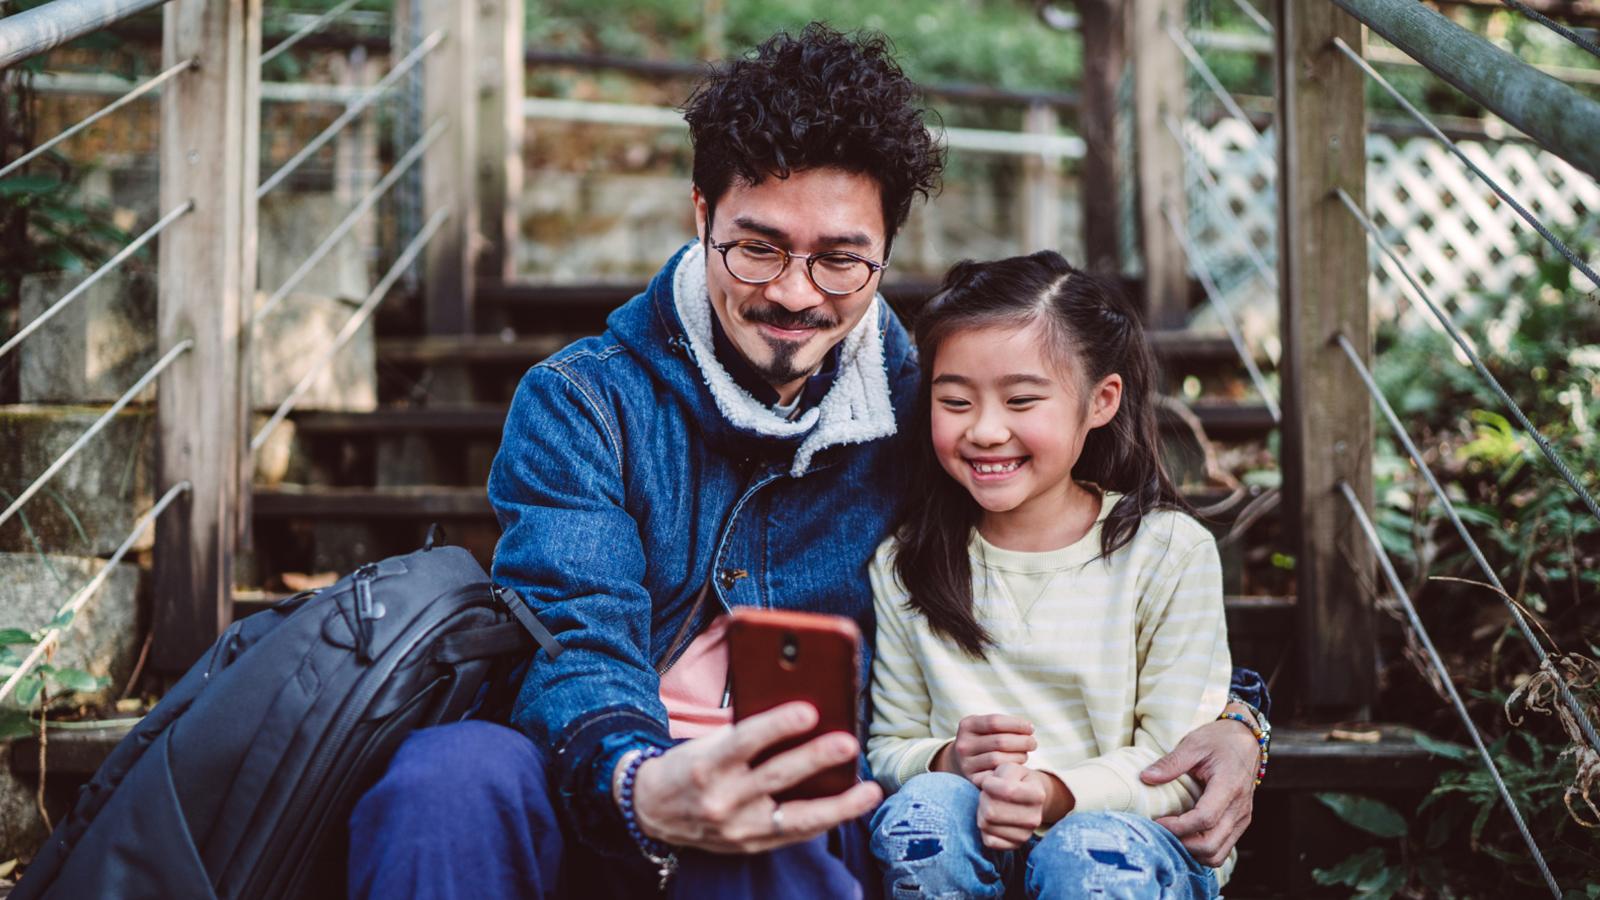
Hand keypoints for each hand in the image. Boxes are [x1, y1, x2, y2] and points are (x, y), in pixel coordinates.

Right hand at [627, 701, 883, 853]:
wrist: (653, 810)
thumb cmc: (690, 765)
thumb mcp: (708, 743)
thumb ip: (747, 734)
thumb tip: (802, 717)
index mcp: (707, 764)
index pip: (744, 740)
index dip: (777, 725)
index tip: (809, 710)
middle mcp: (720, 799)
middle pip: (775, 777)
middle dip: (815, 759)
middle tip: (848, 743)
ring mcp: (736, 828)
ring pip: (795, 816)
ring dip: (838, 804)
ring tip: (869, 790)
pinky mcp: (748, 846)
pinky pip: (793, 835)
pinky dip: (824, 821)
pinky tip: (849, 807)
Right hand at [934, 714, 1036, 785]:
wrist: (963, 763)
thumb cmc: (984, 740)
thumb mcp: (986, 728)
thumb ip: (1003, 725)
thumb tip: (1028, 728)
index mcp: (967, 725)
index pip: (994, 722)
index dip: (1017, 724)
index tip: (1031, 728)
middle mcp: (963, 745)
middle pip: (1000, 741)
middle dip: (1022, 741)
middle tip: (1033, 743)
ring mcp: (966, 764)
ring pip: (999, 759)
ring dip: (1019, 756)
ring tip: (1025, 754)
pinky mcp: (973, 780)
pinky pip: (997, 775)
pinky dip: (1011, 770)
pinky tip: (1016, 767)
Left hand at [975, 763, 1052, 850]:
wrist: (1029, 801)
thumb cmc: (1016, 781)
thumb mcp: (1011, 768)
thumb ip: (1000, 773)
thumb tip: (986, 786)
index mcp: (1037, 795)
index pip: (1006, 791)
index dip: (989, 784)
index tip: (988, 781)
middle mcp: (1035, 819)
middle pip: (991, 811)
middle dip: (983, 798)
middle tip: (987, 794)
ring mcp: (1025, 835)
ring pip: (986, 824)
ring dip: (981, 811)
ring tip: (990, 804)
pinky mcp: (1015, 846)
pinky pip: (988, 840)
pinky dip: (984, 828)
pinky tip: (992, 819)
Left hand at [1141, 717, 1260, 865]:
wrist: (1246, 741)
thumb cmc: (1219, 740)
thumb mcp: (1193, 744)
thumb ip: (1171, 763)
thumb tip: (1145, 778)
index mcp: (1229, 787)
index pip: (1204, 819)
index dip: (1178, 826)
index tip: (1157, 822)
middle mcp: (1239, 809)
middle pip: (1211, 845)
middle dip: (1183, 845)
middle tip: (1160, 833)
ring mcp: (1242, 819)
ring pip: (1217, 854)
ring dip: (1192, 852)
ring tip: (1171, 836)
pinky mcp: (1239, 823)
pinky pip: (1221, 848)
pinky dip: (1201, 850)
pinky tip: (1184, 836)